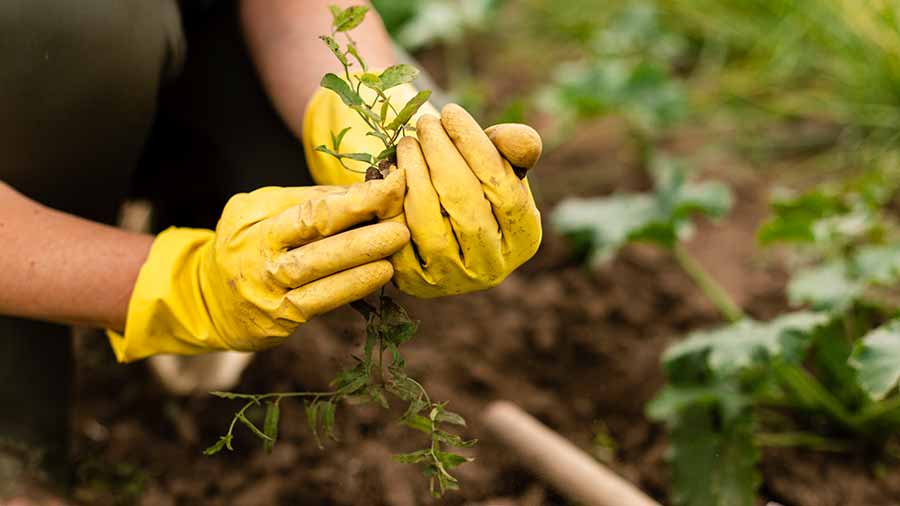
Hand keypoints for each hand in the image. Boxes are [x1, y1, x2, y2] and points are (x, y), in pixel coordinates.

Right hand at [108, 170, 408, 361]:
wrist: (203, 300)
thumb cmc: (245, 247)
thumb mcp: (260, 212)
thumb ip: (304, 201)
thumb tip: (361, 190)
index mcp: (254, 219)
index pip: (309, 204)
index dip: (353, 196)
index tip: (392, 184)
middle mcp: (257, 252)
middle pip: (312, 232)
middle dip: (360, 220)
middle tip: (400, 214)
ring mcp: (265, 288)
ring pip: (316, 269)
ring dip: (361, 255)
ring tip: (396, 241)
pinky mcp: (277, 319)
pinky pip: (320, 301)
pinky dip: (351, 286)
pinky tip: (380, 274)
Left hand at [388, 104, 542, 296]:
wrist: (438, 222)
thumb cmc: (475, 182)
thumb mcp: (499, 161)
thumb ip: (515, 147)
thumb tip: (519, 141)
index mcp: (525, 238)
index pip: (503, 188)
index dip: (475, 147)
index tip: (452, 112)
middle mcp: (492, 267)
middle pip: (465, 204)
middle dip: (441, 155)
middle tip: (425, 123)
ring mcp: (452, 280)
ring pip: (430, 223)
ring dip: (414, 174)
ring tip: (408, 142)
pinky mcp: (414, 284)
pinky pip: (398, 237)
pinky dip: (392, 202)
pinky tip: (391, 172)